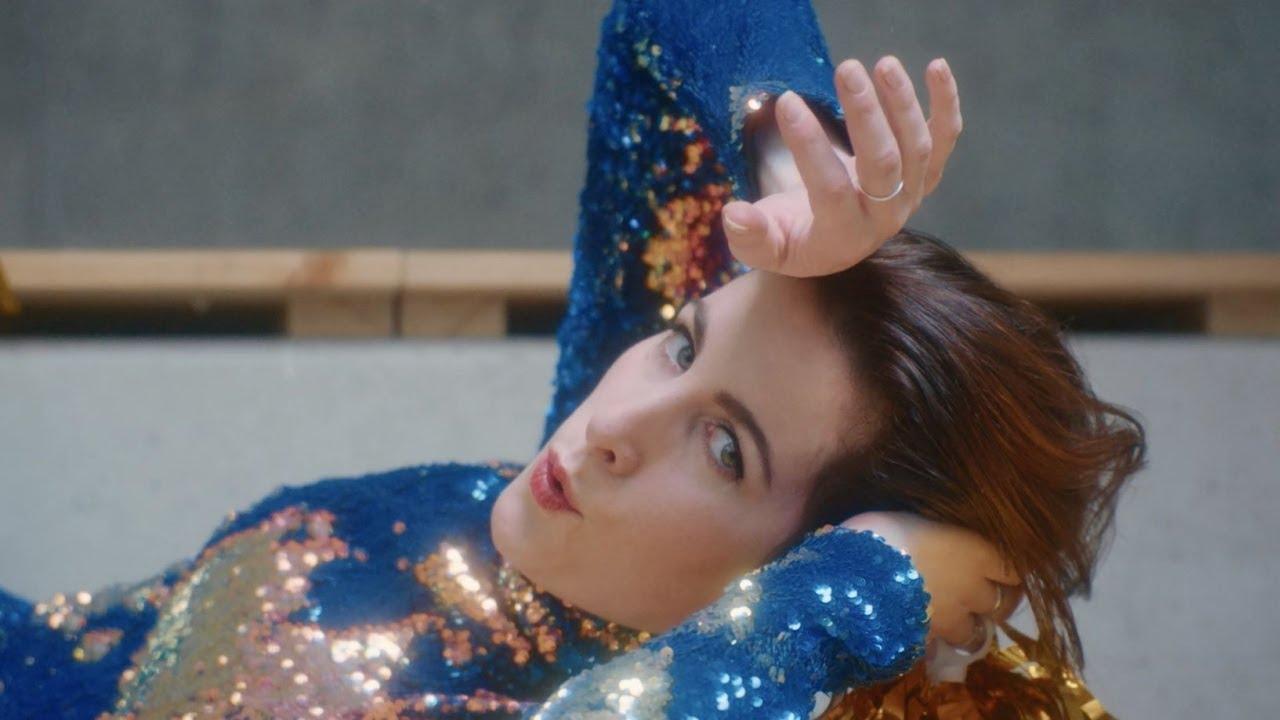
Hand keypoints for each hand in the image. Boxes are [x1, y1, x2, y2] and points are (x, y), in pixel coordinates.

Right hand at [724, 56, 961, 276]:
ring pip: (916, 147)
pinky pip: (945, 138)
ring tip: (881, 64)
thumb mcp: (764, 247)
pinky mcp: (925, 175)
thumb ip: (749, 236)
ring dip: (902, 102)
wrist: (831, 243)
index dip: (810, 147)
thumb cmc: (791, 238)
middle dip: (867, 114)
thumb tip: (734, 213)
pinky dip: (945, 103)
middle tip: (847, 69)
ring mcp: (910, 196)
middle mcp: (884, 219)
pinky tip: (935, 67)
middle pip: (884, 164)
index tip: (787, 102)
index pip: (830, 189)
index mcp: (841, 237)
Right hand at [841, 511, 1020, 647]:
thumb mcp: (915, 519)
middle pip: (1002, 603)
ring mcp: (951, 619)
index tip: (1002, 570)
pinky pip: (940, 646)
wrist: (855, 572)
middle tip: (983, 598)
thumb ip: (934, 534)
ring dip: (969, 627)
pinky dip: (937, 642)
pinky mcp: (927, 642)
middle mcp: (973, 589)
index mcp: (976, 552)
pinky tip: (923, 633)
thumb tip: (928, 532)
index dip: (1008, 572)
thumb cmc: (883, 529)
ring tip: (954, 621)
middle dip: (995, 601)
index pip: (1013, 569)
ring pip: (975, 633)